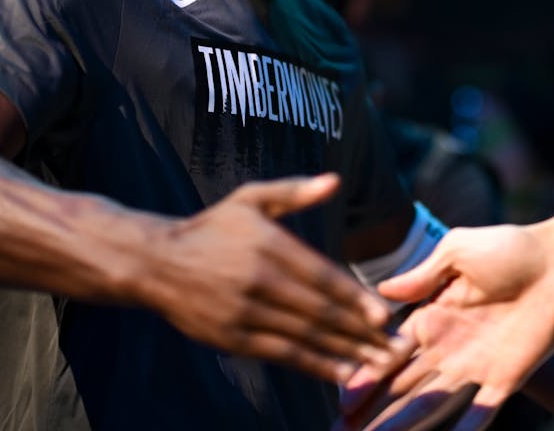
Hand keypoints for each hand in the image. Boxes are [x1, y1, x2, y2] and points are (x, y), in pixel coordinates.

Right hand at [147, 173, 402, 383]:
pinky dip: (315, 365)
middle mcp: (260, 281)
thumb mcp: (251, 198)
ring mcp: (245, 313)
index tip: (384, 316)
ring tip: (379, 364)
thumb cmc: (214, 227)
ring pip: (306, 337)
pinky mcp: (233, 338)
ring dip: (346, 353)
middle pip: (320, 311)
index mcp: (269, 245)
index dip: (355, 298)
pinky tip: (342, 372)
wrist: (158, 262)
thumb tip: (335, 181)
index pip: (322, 276)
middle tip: (395, 346)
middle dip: (361, 332)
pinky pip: (282, 354)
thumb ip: (294, 191)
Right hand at [336, 224, 553, 430]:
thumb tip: (380, 290)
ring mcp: (474, 367)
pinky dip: (464, 429)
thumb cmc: (508, 249)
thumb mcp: (457, 251)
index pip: (390, 354)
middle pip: (401, 387)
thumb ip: (422, 276)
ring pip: (430, 404)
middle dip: (372, 412)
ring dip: (403, 426)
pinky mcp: (505, 379)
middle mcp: (447, 348)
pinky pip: (479, 413)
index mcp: (431, 318)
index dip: (366, 376)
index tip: (343, 399)